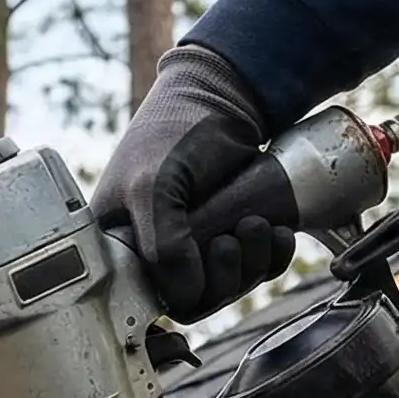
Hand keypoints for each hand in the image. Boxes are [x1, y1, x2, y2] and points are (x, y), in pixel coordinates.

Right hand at [90, 44, 298, 321]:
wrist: (222, 95)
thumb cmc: (173, 131)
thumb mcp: (153, 187)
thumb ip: (161, 246)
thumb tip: (186, 295)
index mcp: (121, 245)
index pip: (147, 299)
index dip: (179, 292)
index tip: (198, 259)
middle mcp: (156, 251)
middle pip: (195, 302)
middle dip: (224, 276)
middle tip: (231, 237)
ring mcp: (197, 246)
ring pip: (229, 289)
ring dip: (252, 264)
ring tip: (256, 223)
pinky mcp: (233, 237)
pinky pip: (257, 271)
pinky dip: (273, 257)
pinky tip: (277, 231)